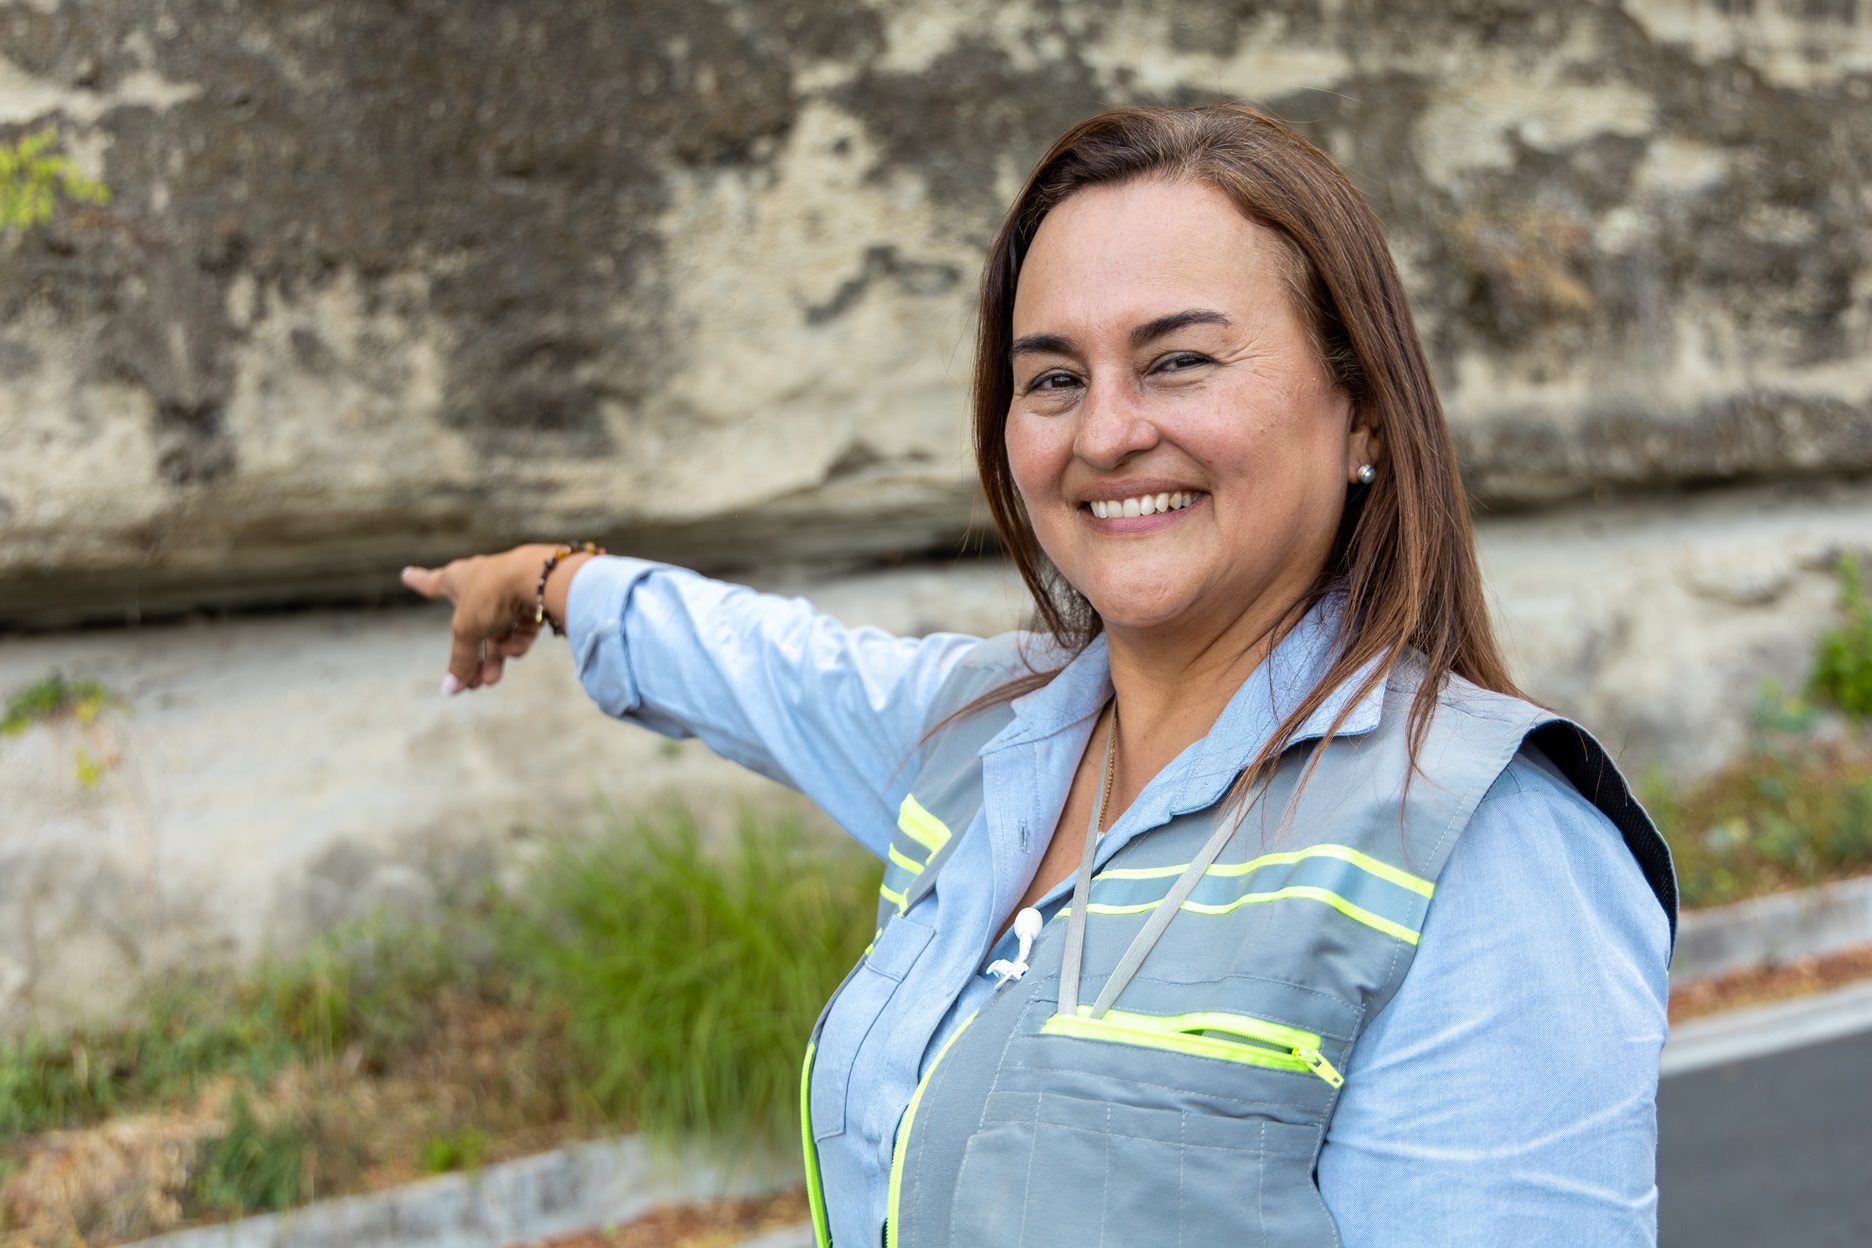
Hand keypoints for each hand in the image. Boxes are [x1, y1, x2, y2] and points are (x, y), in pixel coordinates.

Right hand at [401, 547, 550, 693]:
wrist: (541, 578)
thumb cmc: (493, 593)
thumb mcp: (467, 629)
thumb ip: (461, 659)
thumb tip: (449, 689)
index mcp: (458, 579)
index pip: (432, 583)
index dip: (418, 581)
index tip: (406, 574)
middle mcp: (482, 583)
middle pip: (472, 625)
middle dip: (471, 657)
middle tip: (470, 685)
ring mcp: (508, 592)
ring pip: (498, 632)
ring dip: (494, 658)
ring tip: (490, 681)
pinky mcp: (534, 601)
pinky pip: (520, 629)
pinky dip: (516, 642)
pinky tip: (513, 651)